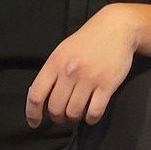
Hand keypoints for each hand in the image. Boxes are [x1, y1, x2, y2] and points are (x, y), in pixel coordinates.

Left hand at [25, 4, 137, 126]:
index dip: (32, 113)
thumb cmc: (89, 39)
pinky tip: (91, 113)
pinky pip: (94, 113)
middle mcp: (70, 71)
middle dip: (58, 117)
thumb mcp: (64, 49)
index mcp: (56, 61)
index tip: (34, 122)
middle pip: (55, 108)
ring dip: (74, 117)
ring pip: (73, 113)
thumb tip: (41, 96)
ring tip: (78, 111)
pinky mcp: (107, 85)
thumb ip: (53, 71)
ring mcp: (89, 78)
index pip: (36, 94)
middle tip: (63, 115)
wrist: (118, 27)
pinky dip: (91, 118)